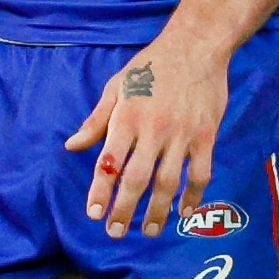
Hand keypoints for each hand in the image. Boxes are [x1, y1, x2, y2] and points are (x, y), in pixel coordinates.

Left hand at [66, 35, 229, 238]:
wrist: (196, 46)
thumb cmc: (151, 65)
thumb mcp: (117, 86)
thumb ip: (96, 120)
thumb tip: (72, 146)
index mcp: (127, 116)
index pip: (109, 161)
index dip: (100, 191)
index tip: (93, 213)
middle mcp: (153, 129)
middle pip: (136, 179)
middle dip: (124, 210)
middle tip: (115, 232)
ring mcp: (182, 134)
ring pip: (168, 183)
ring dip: (158, 211)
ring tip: (150, 231)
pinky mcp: (206, 136)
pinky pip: (200, 174)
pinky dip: (193, 196)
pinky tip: (184, 212)